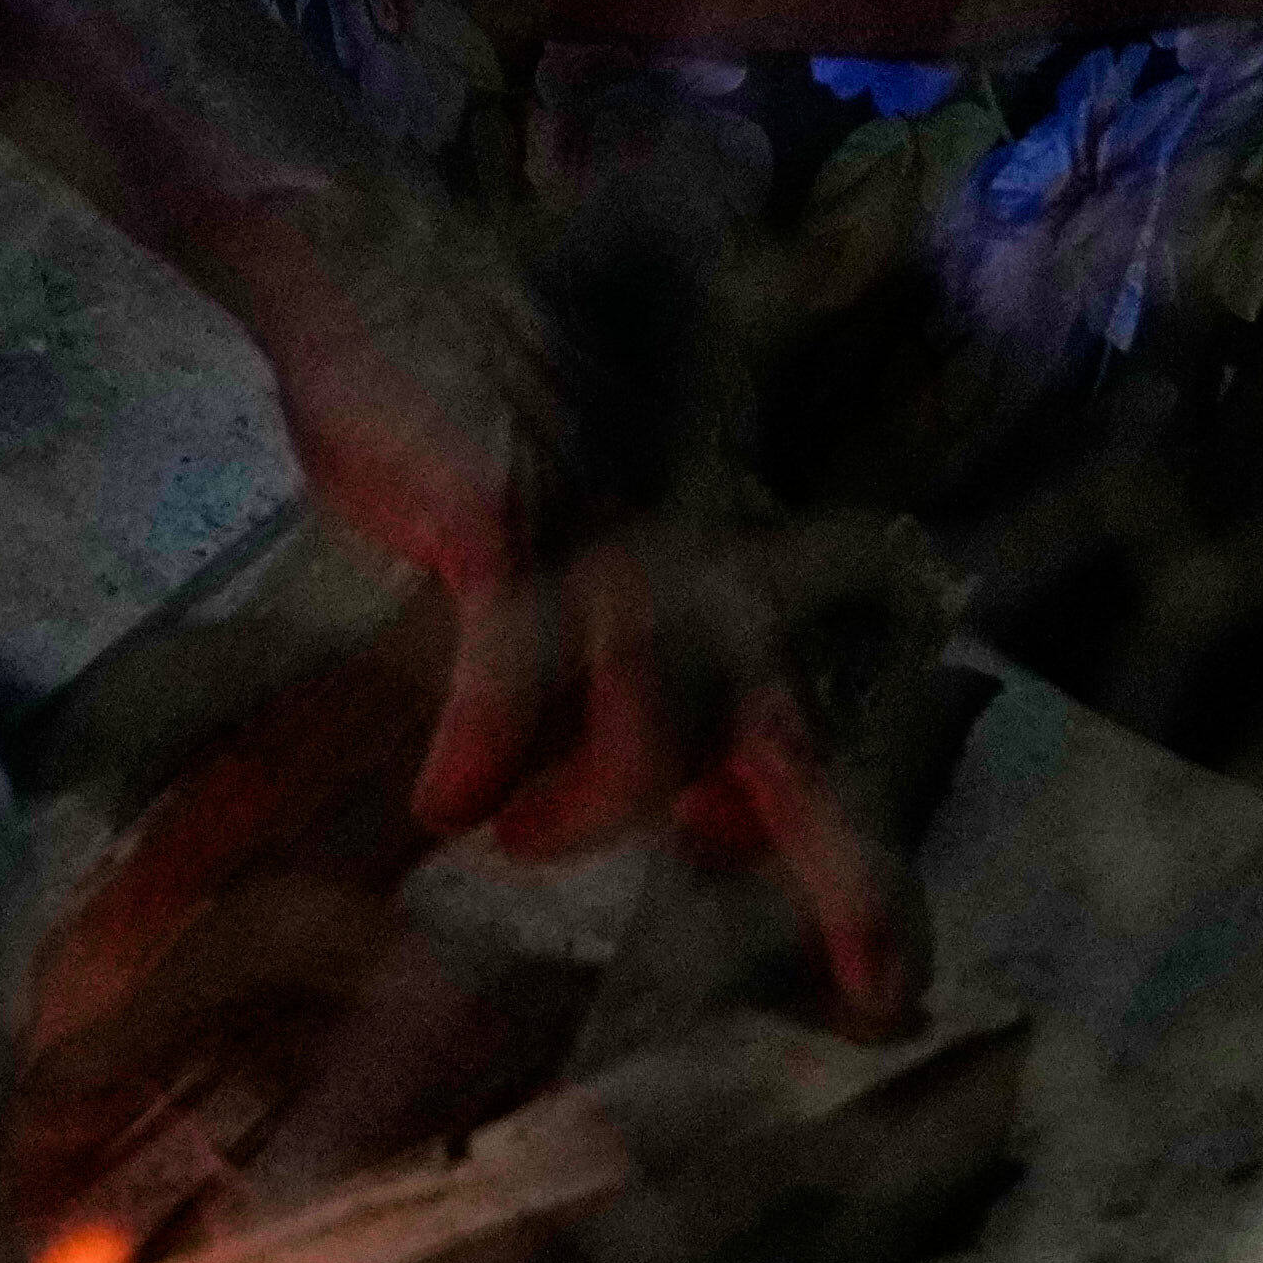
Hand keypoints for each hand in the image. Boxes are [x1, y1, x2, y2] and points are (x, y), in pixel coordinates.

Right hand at [214, 170, 930, 1032]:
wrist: (366, 261)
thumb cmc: (464, 407)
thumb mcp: (569, 540)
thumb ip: (624, 662)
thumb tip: (676, 801)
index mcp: (708, 555)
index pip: (808, 721)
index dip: (856, 857)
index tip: (895, 985)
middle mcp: (684, 543)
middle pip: (789, 736)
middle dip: (846, 878)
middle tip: (884, 1001)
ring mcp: (602, 524)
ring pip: (650, 721)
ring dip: (583, 809)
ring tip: (516, 835)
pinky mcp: (506, 511)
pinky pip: (511, 673)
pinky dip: (478, 756)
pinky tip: (444, 801)